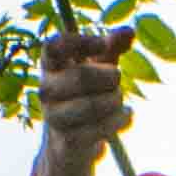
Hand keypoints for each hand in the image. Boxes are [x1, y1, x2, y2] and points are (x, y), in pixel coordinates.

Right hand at [36, 24, 136, 148]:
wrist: (71, 143)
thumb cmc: (86, 95)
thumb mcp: (98, 67)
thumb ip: (111, 47)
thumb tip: (129, 31)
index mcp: (50, 66)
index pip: (54, 45)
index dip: (82, 42)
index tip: (104, 44)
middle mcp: (46, 90)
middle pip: (80, 77)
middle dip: (109, 78)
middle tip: (117, 80)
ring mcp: (53, 117)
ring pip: (91, 105)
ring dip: (114, 100)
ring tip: (118, 100)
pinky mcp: (67, 142)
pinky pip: (100, 128)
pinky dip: (120, 119)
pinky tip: (125, 115)